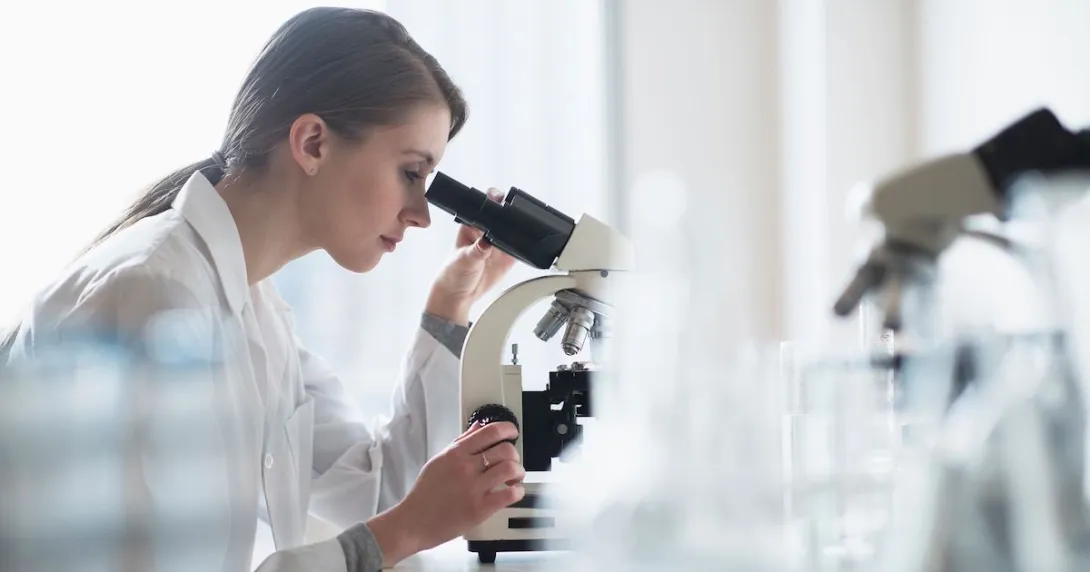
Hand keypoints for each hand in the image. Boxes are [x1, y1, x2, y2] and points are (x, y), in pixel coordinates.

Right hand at [366, 422, 524, 565]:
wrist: (413, 522)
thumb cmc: (425, 494)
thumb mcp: (439, 460)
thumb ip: (461, 442)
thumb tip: (478, 427)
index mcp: (456, 454)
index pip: (490, 432)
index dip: (508, 429)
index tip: (513, 432)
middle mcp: (466, 467)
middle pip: (505, 449)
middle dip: (515, 455)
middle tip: (512, 462)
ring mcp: (473, 488)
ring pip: (510, 469)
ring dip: (519, 472)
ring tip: (514, 478)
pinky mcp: (480, 509)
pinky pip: (509, 494)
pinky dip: (517, 491)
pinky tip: (513, 492)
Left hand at [426, 189, 516, 325]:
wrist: (459, 294)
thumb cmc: (453, 272)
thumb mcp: (464, 259)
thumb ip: (477, 250)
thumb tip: (487, 241)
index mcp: (473, 225)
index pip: (486, 206)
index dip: (495, 199)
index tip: (502, 199)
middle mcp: (487, 231)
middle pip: (504, 215)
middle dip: (512, 213)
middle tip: (515, 219)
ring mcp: (499, 243)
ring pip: (515, 230)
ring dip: (521, 230)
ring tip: (520, 235)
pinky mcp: (508, 256)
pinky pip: (521, 247)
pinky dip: (525, 247)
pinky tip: (525, 249)